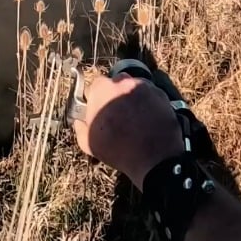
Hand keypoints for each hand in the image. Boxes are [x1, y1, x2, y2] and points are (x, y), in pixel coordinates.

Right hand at [74, 73, 184, 189]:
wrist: (154, 159)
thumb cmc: (118, 150)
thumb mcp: (89, 143)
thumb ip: (80, 128)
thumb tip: (79, 122)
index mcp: (103, 89)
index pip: (95, 86)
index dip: (96, 98)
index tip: (99, 109)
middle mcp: (123, 81)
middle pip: (116, 84)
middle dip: (115, 95)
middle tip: (118, 114)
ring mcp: (144, 86)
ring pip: (134, 88)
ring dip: (133, 98)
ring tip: (135, 119)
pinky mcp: (161, 94)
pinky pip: (151, 95)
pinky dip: (149, 104)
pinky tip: (148, 120)